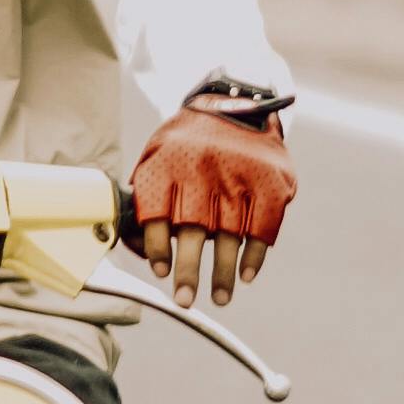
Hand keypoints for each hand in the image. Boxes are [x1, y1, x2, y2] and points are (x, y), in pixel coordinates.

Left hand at [130, 106, 295, 304]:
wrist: (236, 103)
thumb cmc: (188, 143)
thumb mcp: (158, 156)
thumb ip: (147, 197)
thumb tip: (134, 247)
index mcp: (168, 164)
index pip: (156, 213)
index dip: (157, 247)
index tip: (161, 271)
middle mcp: (202, 170)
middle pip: (193, 229)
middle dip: (189, 270)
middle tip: (185, 300)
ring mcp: (238, 176)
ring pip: (229, 234)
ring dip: (224, 272)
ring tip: (220, 298)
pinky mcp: (269, 182)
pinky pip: (261, 226)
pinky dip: (254, 254)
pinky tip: (246, 275)